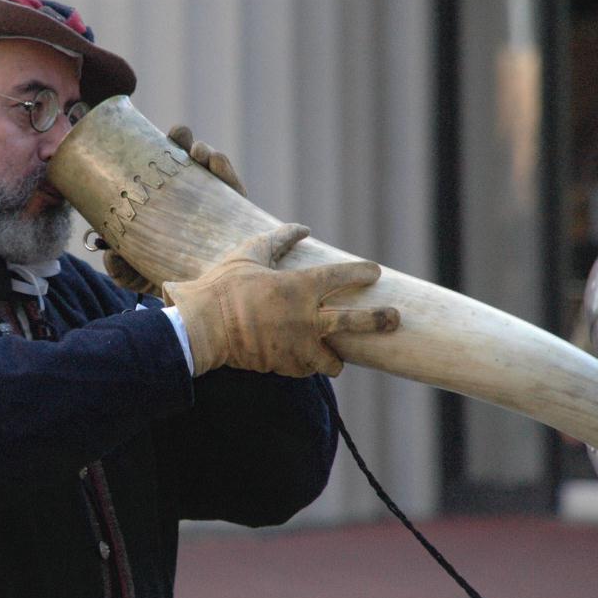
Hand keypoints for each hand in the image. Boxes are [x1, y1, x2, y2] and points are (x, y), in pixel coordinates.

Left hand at [102, 125, 245, 295]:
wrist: (201, 303)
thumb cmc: (165, 279)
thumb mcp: (136, 276)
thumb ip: (120, 269)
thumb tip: (110, 255)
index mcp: (166, 204)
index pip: (161, 171)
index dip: (157, 151)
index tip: (148, 140)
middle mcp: (192, 198)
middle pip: (188, 159)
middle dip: (182, 140)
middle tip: (178, 136)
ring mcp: (217, 203)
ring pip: (213, 167)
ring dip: (205, 152)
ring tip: (198, 152)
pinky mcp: (240, 213)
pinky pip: (234, 186)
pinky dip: (225, 169)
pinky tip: (215, 162)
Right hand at [162, 224, 399, 377]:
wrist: (202, 328)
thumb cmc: (223, 286)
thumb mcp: (249, 255)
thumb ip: (278, 240)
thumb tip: (301, 228)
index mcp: (299, 287)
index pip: (342, 276)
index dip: (362, 272)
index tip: (374, 272)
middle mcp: (306, 318)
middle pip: (357, 322)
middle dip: (381, 320)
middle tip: (395, 318)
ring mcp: (298, 346)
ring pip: (334, 360)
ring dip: (335, 356)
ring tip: (334, 354)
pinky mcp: (285, 366)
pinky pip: (306, 369)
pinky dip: (305, 364)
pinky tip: (299, 358)